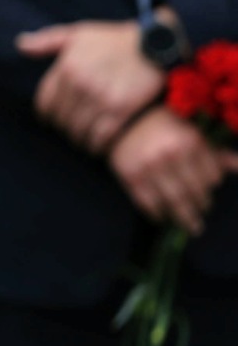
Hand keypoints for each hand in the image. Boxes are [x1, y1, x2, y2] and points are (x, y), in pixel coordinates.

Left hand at [17, 20, 162, 152]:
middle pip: (61, 121)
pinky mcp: (121, 110)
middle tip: (74, 132)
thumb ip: (48, 40)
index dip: (48, 117)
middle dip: (65, 129)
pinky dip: (98, 145)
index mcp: (66, 68)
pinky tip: (100, 145)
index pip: (44, 105)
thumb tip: (21, 45)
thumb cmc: (116, 39)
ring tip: (85, 141)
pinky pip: (100, 138)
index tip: (56, 121)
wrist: (158, 44)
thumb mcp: (80, 33)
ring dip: (80, 140)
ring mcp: (100, 98)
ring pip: (78, 132)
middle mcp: (79, 84)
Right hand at [109, 107, 237, 234]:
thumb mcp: (191, 131)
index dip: (213, 185)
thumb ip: (214, 151)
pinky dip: (157, 214)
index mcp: (191, 142)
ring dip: (184, 217)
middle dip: (201, 205)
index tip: (209, 190)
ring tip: (191, 226)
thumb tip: (237, 166)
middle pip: (195, 192)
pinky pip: (148, 203)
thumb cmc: (162, 124)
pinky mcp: (131, 177)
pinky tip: (163, 218)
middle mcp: (172, 156)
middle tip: (202, 213)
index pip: (212, 176)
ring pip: (174, 201)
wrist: (120, 119)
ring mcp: (150, 168)